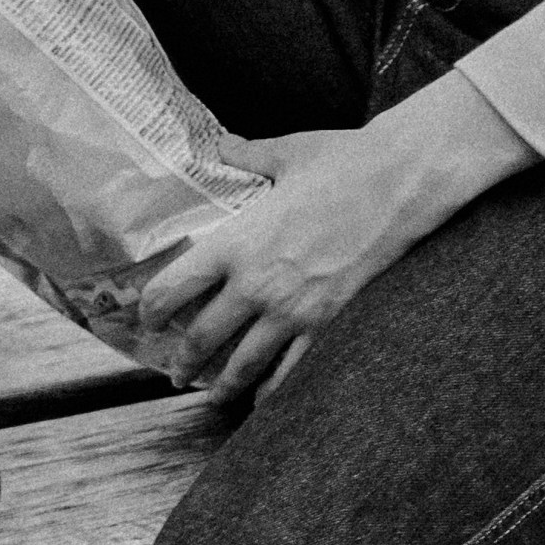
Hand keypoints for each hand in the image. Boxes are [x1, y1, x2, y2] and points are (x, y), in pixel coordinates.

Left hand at [143, 82, 536, 404]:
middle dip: (183, 360)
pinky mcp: (327, 321)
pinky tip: (263, 400)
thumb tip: (221, 145)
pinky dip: (274, 390)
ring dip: (223, 385)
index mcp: (236, 242)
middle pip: (203, 335)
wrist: (398, 183)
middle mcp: (256, 282)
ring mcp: (292, 308)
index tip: (146, 319)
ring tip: (212, 398)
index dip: (152, 309)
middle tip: (174, 373)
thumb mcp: (285, 153)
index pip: (175, 287)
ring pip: (244, 362)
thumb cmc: (342, 162)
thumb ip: (246, 156)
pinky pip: (293, 368)